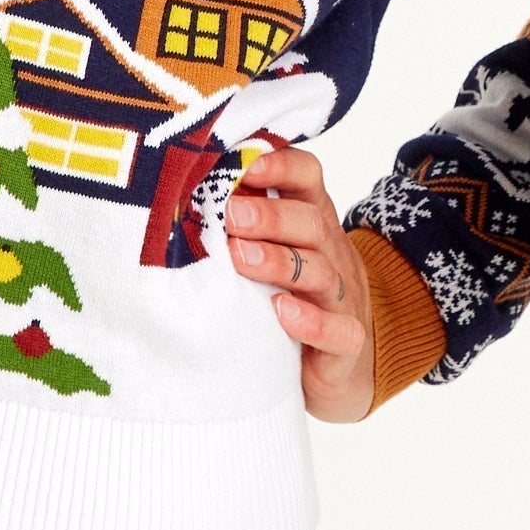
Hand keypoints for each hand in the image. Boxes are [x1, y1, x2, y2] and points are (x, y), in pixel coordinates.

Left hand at [222, 147, 377, 421]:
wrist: (345, 364)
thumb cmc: (295, 296)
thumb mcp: (273, 251)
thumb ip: (242, 222)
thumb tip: (184, 189)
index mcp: (311, 223)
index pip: (307, 179)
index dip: (280, 166)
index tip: (242, 166)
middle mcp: (331, 255)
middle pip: (312, 223)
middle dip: (270, 216)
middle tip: (230, 215)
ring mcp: (341, 299)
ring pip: (320, 272)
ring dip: (279, 262)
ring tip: (240, 258)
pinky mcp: (344, 344)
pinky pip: (338, 330)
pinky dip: (311, 321)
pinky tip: (280, 310)